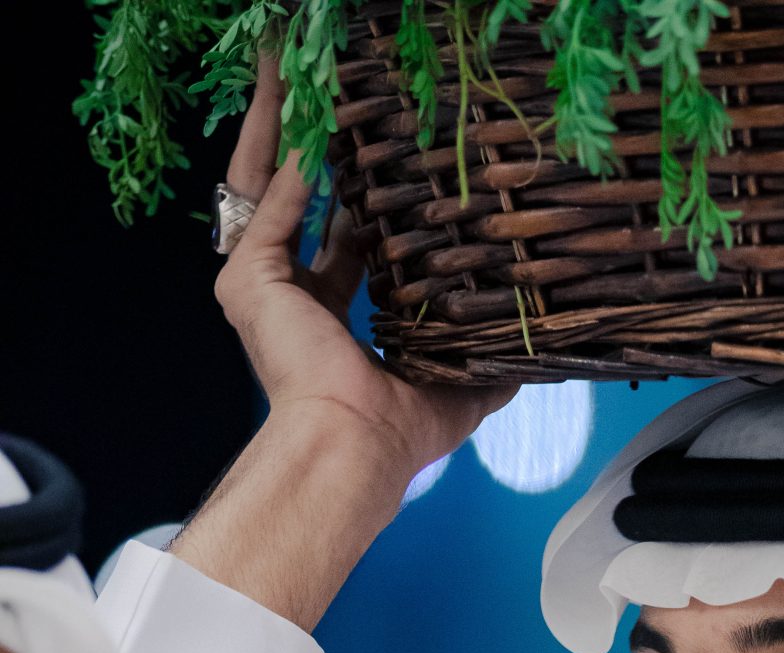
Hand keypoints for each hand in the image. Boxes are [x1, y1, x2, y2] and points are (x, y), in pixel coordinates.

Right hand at [217, 57, 507, 501]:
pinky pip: (273, 206)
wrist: (356, 446)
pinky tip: (314, 123)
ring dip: (276, 125)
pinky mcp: (248, 280)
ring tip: (289, 68)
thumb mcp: (454, 392)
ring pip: (262, 184)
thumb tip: (528, 363)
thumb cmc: (397, 433)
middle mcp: (285, 297)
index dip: (355, 198)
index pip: (336, 242)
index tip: (380, 157)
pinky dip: (294, 167)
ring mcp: (260, 286)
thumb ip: (484, 368)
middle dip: (300, 138)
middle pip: (288, 196)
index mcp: (324, 321)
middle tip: (315, 84)